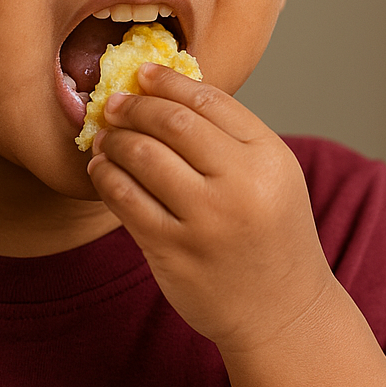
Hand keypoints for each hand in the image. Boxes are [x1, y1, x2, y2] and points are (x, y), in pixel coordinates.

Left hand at [86, 64, 338, 352]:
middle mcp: (241, 185)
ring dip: (115, 140)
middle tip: (114, 103)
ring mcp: (205, 221)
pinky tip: (102, 170)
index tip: (142, 74)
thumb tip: (168, 92)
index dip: (168, 82)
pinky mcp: (172, 251)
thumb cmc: (272, 236)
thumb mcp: (274, 177)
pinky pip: (125, 201)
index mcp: (269, 157)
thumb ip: (231, 137)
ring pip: (142, 157)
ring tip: (105, 136)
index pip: (209, 100)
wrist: (283, 312)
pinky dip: (106, 177)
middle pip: (173, 123)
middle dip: (135, 106)